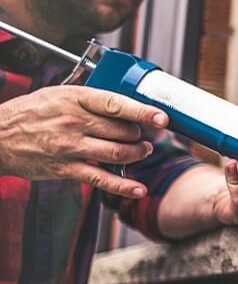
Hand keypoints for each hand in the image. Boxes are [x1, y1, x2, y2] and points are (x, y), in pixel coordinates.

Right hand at [0, 85, 162, 197]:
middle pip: (123, 130)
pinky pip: (100, 178)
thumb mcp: (57, 93)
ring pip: (118, 152)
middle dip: (141, 134)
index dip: (144, 111)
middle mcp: (75, 122)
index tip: (162, 117)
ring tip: (143, 151)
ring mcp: (71, 147)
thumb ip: (89, 97)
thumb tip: (121, 100)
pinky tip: (138, 189)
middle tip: (146, 135)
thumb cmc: (29, 113)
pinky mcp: (66, 168)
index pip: (117, 104)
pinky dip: (122, 185)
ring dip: (138, 154)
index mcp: (76, 99)